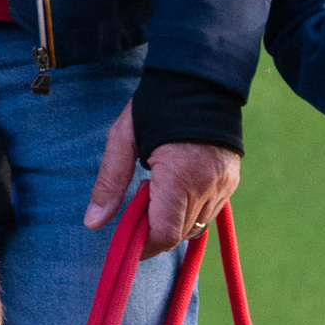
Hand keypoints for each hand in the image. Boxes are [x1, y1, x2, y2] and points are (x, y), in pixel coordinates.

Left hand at [85, 112, 242, 251]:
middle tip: (139, 209)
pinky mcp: (232, 180)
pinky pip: (210, 212)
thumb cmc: (156, 106)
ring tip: (158, 193)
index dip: (144, 245)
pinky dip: (191, 212)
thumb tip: (93, 223)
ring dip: (174, 223)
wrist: (200, 79)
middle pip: (179, 234)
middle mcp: (206, 185)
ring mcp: (223, 184)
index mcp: (179, 176)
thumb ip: (110, 183)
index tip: (128, 240)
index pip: (164, 233)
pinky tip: (177, 190)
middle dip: (156, 232)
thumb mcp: (124, 139)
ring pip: (196, 227)